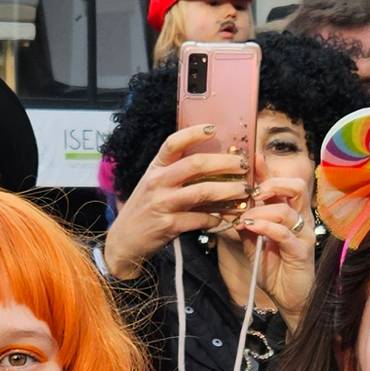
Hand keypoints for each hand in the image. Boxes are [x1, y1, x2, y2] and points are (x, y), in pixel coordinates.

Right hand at [104, 125, 252, 281]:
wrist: (124, 241)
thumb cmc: (144, 210)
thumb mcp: (153, 185)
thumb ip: (174, 172)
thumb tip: (210, 162)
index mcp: (155, 168)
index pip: (172, 143)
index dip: (193, 133)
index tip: (213, 129)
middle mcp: (157, 182)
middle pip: (195, 164)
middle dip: (224, 163)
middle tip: (243, 165)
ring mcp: (162, 204)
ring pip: (202, 192)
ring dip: (228, 190)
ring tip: (244, 190)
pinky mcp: (169, 225)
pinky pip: (200, 218)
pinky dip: (217, 218)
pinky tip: (225, 217)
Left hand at [227, 175, 317, 320]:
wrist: (289, 299)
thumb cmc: (274, 269)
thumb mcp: (254, 243)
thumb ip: (247, 224)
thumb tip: (231, 206)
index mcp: (290, 213)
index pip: (283, 184)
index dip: (268, 170)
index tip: (251, 158)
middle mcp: (300, 219)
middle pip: (295, 187)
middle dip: (271, 184)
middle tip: (252, 193)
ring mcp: (303, 235)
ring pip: (288, 209)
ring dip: (262, 210)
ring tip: (245, 217)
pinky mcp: (301, 252)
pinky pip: (286, 233)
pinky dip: (267, 227)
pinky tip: (251, 227)